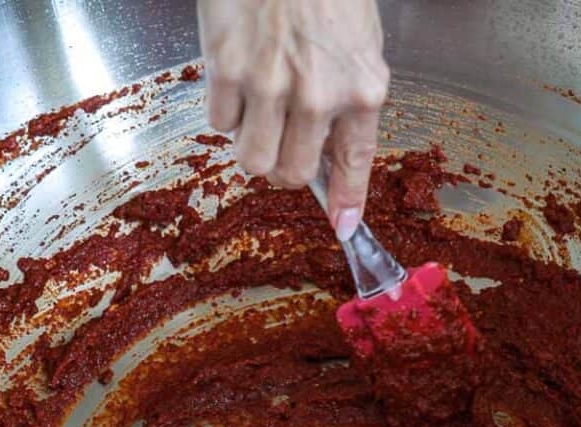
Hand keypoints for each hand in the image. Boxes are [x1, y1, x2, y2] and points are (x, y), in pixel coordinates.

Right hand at [198, 0, 389, 239]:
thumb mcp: (359, 46)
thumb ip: (349, 103)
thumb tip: (332, 156)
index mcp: (361, 90)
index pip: (354, 164)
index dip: (346, 201)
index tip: (343, 226)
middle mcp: (318, 96)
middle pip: (292, 173)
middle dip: (285, 168)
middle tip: (281, 144)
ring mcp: (270, 86)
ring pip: (252, 160)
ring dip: (251, 148)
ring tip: (257, 116)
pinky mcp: (227, 69)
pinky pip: (219, 124)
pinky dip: (225, 112)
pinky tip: (237, 79)